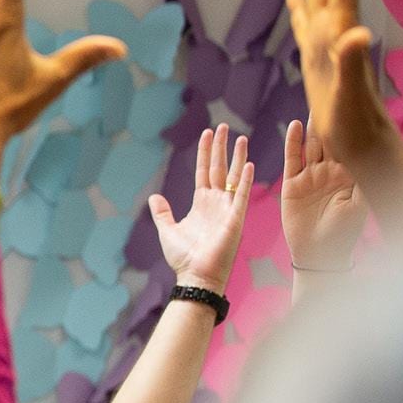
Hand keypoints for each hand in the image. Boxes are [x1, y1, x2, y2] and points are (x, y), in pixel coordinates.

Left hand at [146, 125, 250, 294]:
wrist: (195, 276)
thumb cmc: (184, 257)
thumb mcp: (168, 229)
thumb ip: (163, 212)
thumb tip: (154, 197)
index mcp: (201, 203)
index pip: (203, 171)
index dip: (205, 152)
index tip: (207, 133)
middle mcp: (216, 203)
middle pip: (218, 168)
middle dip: (220, 147)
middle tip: (223, 126)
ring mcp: (227, 209)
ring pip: (232, 177)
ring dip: (236, 157)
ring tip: (240, 137)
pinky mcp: (235, 219)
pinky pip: (240, 195)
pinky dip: (243, 180)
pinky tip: (248, 164)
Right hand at [279, 117, 366, 273]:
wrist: (319, 253)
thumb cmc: (345, 232)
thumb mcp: (361, 203)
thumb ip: (364, 179)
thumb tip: (376, 155)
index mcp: (350, 175)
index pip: (352, 143)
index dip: (353, 125)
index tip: (357, 103)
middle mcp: (330, 172)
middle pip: (331, 139)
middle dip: (332, 119)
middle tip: (334, 93)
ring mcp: (310, 176)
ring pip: (312, 145)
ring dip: (313, 125)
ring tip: (317, 103)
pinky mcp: (292, 184)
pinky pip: (292, 159)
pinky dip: (293, 142)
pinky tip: (294, 125)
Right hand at [285, 0, 384, 159]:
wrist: (365, 146)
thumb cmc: (355, 127)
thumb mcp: (350, 97)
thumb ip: (352, 63)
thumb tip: (357, 32)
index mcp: (339, 33)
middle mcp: (336, 31)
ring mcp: (327, 44)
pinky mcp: (318, 59)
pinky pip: (306, 23)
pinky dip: (301, 4)